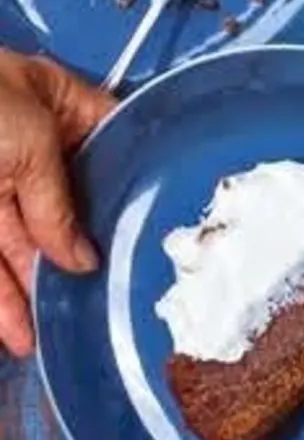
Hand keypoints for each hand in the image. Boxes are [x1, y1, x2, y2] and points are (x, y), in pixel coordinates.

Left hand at [0, 51, 113, 357]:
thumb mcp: (29, 142)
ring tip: (50, 335)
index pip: (109, 146)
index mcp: (53, 105)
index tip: (153, 232)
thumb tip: (82, 258)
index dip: (132, 187)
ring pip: (21, 243)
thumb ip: (58, 205)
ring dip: (34, 291)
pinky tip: (15, 329)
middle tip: (106, 297)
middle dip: (81, 254)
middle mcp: (25, 145)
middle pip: (66, 207)